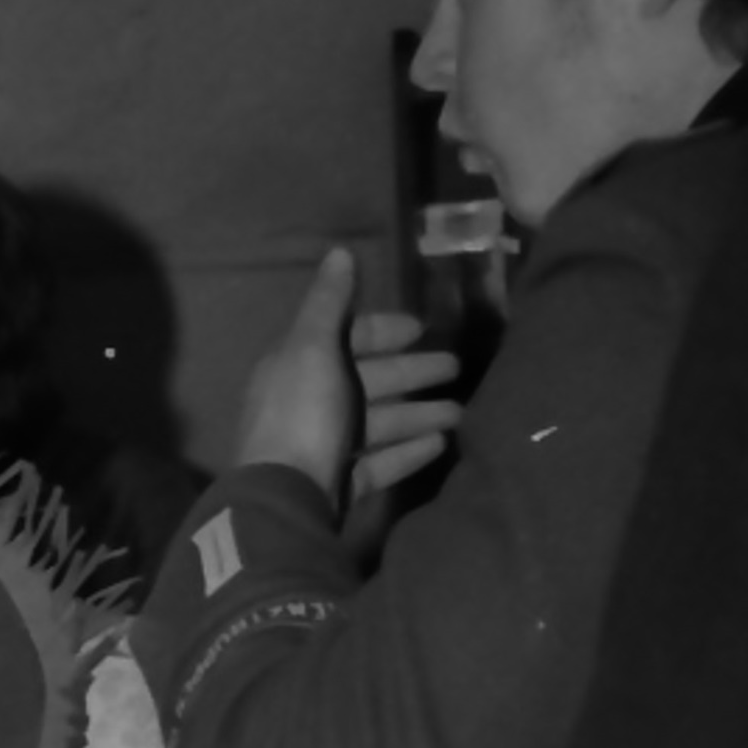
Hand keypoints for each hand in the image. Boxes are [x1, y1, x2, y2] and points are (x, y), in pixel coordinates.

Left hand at [236, 249, 461, 504]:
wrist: (284, 496)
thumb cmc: (301, 414)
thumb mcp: (312, 348)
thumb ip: (330, 302)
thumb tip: (340, 251)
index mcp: (297, 366)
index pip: (345, 339)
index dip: (382, 331)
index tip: (423, 329)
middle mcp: (307, 402)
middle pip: (368, 380)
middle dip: (412, 372)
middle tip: (458, 367)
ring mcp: (323, 446)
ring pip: (379, 422)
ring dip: (419, 412)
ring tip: (462, 412)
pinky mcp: (339, 483)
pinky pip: (379, 461)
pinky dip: (408, 450)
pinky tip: (441, 443)